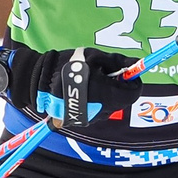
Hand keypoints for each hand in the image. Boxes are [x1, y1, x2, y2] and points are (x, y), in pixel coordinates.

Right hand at [0, 43, 140, 125]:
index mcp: (107, 94)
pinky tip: (82, 91)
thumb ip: (118, 62)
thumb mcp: (94, 57)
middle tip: (104, 72)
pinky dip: (94, 101)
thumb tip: (137, 63)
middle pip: (122, 100)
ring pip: (109, 106)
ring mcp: (91, 118)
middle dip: (118, 87)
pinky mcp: (81, 120)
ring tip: (90, 81)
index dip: (132, 80)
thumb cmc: (68, 64)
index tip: (124, 71)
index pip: (133, 92)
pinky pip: (96, 111)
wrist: (40, 80)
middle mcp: (102, 110)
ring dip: (106, 94)